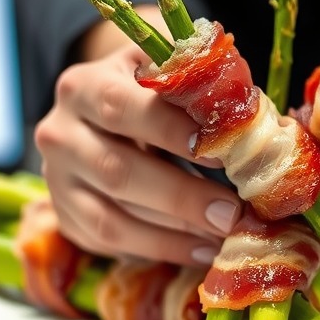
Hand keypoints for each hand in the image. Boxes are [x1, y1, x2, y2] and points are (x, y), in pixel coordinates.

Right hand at [33, 43, 241, 265]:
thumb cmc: (149, 85)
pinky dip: (160, 251)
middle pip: (117, 171)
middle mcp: (60, 132)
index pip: (126, 108)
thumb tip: (262, 123)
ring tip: (224, 236)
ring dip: (174, 233)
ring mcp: (57, 180)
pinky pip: (111, 243)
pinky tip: (201, 249)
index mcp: (84, 85)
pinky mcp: (66, 216)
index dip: (174, 133)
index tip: (224, 153)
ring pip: (112, 217)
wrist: (99, 106)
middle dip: (182, 196)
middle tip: (233, 212)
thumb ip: (205, 83)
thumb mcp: (169, 68)